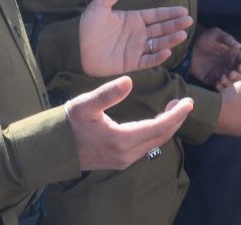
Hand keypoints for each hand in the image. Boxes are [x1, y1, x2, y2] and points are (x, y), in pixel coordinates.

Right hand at [67, 77, 192, 170]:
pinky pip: (146, 146)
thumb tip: (129, 80)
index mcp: (121, 140)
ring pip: (155, 142)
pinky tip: (156, 120)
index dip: (176, 114)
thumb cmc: (67, 124)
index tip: (189, 101)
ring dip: (167, 125)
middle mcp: (126, 154)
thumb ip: (107, 93)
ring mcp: (124, 160)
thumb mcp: (85, 105)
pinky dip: (156, 132)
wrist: (52, 149)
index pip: (159, 126)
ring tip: (172, 107)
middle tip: (184, 101)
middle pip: (161, 136)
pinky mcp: (120, 160)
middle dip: (176, 118)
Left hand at [80, 0, 192, 77]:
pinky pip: (148, 60)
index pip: (156, 15)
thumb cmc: (87, 25)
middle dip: (175, 25)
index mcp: (133, 19)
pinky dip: (157, 57)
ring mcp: (135, 48)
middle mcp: (138, 33)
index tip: (184, 10)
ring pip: (158, 43)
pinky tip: (166, 51)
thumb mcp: (100, 5)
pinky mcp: (131, 63)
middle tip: (188, 21)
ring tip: (182, 34)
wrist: (75, 47)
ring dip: (171, 39)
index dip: (170, 13)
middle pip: (161, 28)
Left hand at [190, 27, 240, 90]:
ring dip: (230, 83)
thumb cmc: (203, 39)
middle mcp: (230, 65)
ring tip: (221, 79)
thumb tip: (240, 46)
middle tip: (229, 75)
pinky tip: (217, 84)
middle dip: (237, 77)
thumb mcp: (215, 34)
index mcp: (234, 54)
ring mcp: (222, 74)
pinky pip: (221, 88)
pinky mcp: (213, 80)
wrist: (188, 50)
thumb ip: (228, 39)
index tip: (239, 67)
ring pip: (233, 83)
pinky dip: (221, 88)